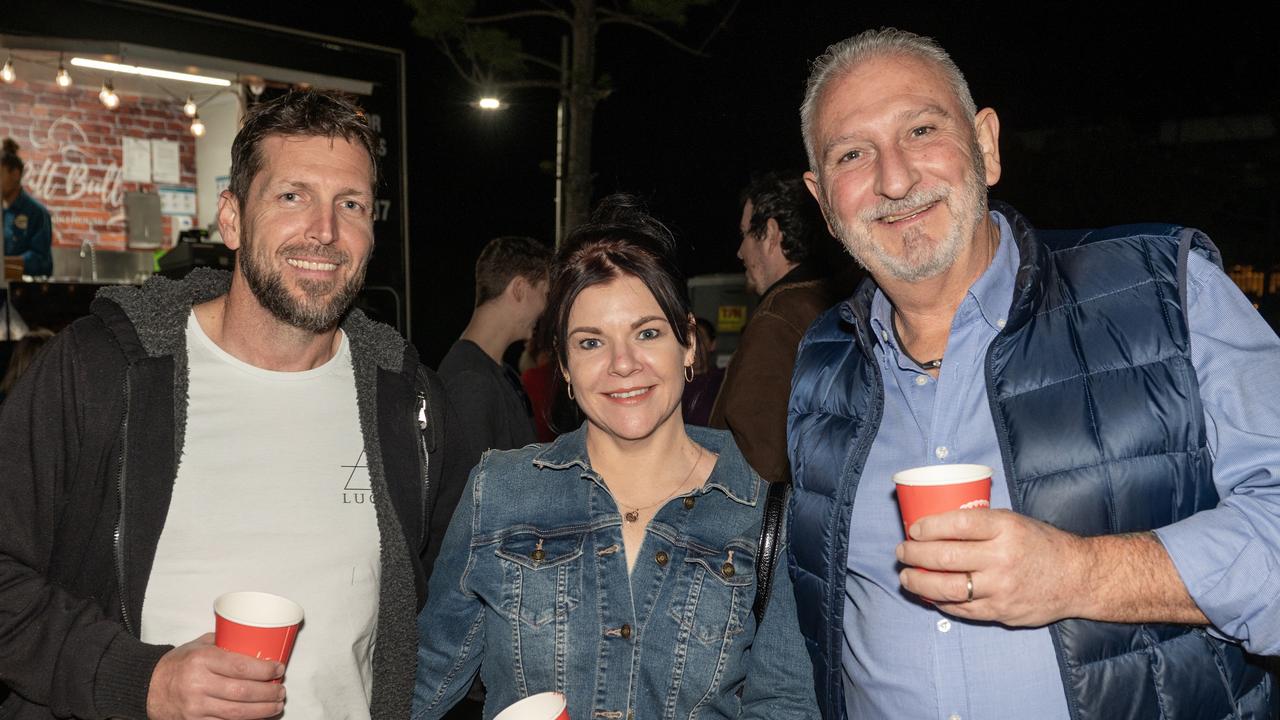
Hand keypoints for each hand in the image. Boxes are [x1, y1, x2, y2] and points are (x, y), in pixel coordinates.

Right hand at [146, 633, 285, 719]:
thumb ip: (224, 642)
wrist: (147, 686)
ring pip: (237, 713)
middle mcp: (198, 684)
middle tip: (281, 690)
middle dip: (269, 692)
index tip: (278, 668)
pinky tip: (257, 717)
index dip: (264, 670)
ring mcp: (195, 706)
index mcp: (201, 660)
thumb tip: (255, 640)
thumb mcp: (198, 645)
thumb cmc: (177, 664)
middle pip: (243, 692)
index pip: (240, 666)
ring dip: (262, 710)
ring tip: (276, 705)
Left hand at [895, 508, 1087, 626]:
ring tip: (906, 577)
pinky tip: (929, 595)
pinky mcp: (1001, 611)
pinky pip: (961, 609)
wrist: (1077, 577)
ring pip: (947, 587)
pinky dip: (940, 602)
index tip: (913, 529)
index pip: (957, 524)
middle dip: (914, 554)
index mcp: (1005, 528)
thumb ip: (980, 523)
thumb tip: (935, 524)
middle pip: (945, 556)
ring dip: (919, 582)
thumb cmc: (1040, 544)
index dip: (928, 527)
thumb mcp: (1014, 521)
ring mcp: (1001, 588)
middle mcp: (1002, 558)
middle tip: (902, 552)